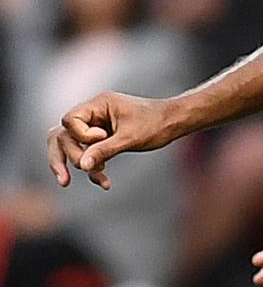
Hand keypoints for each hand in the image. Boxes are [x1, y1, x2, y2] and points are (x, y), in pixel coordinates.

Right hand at [48, 93, 181, 189]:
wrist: (175, 122)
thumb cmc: (156, 123)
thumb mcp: (131, 138)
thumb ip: (105, 150)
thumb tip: (82, 166)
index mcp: (98, 104)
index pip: (70, 121)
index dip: (80, 135)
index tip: (102, 138)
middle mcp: (93, 113)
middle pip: (63, 134)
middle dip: (67, 156)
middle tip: (74, 175)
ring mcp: (96, 126)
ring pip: (71, 146)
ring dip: (75, 164)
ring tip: (80, 181)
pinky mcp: (103, 139)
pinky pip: (88, 154)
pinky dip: (93, 167)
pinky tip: (105, 183)